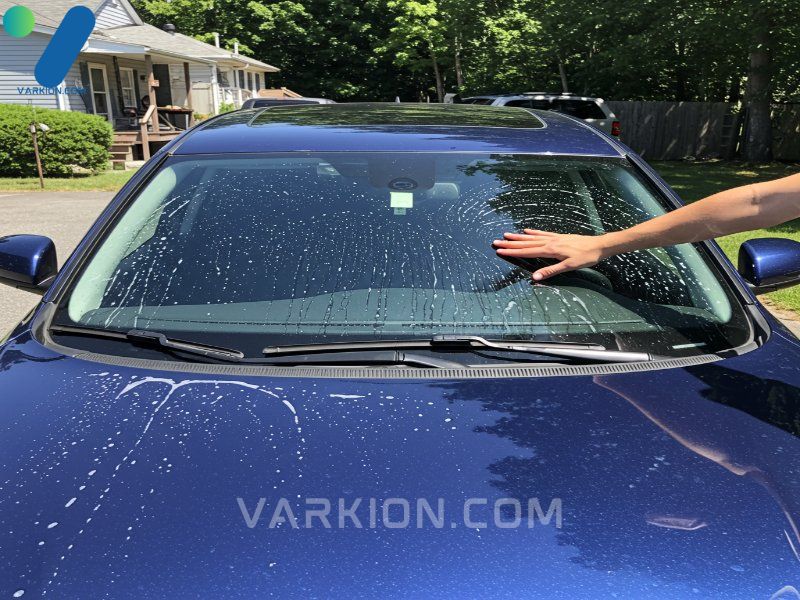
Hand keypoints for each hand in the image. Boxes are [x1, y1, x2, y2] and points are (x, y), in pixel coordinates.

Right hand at [493, 229, 609, 280]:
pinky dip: (533, 232)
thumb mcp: (569, 267)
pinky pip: (542, 233)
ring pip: (532, 237)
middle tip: (496, 242)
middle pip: (526, 243)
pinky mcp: (559, 236)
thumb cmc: (586, 257)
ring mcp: (554, 238)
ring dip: (518, 237)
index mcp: (550, 250)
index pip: (527, 251)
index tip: (499, 250)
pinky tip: (527, 230)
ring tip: (506, 235)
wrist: (599, 245)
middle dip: (510, 243)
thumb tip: (535, 277)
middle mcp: (549, 242)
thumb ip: (550, 271)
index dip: (512, 251)